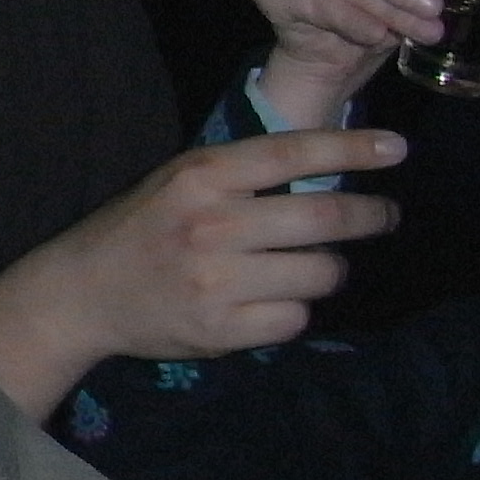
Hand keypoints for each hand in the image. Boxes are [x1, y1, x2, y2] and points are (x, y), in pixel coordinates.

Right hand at [0, 126, 406, 417]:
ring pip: (320, 274)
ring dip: (328, 270)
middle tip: (384, 215)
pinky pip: (295, 318)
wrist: (82, 293)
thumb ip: (244, 174)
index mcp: (200, 177)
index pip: (292, 154)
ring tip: (310, 266)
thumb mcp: (180, 181)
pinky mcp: (220, 330)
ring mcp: (216, 282)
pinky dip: (294, 309)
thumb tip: (335, 169)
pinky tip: (272, 301)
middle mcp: (210, 225)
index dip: (352, 148)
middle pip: (323, 220)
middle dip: (369, 216)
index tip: (397, 149)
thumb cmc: (144, 228)